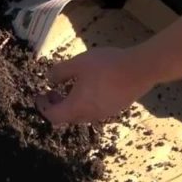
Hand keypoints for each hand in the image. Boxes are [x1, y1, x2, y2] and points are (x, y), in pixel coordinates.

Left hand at [37, 47, 155, 125]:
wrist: (141, 69)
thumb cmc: (106, 66)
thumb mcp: (77, 64)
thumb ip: (59, 72)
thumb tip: (49, 80)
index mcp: (77, 107)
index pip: (53, 116)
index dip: (43, 107)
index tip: (40, 96)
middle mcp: (90, 115)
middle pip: (67, 117)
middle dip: (57, 105)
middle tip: (53, 91)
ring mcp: (105, 113)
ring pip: (82, 114)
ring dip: (72, 103)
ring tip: (72, 86)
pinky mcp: (117, 108)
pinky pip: (95, 109)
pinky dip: (86, 102)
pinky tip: (91, 86)